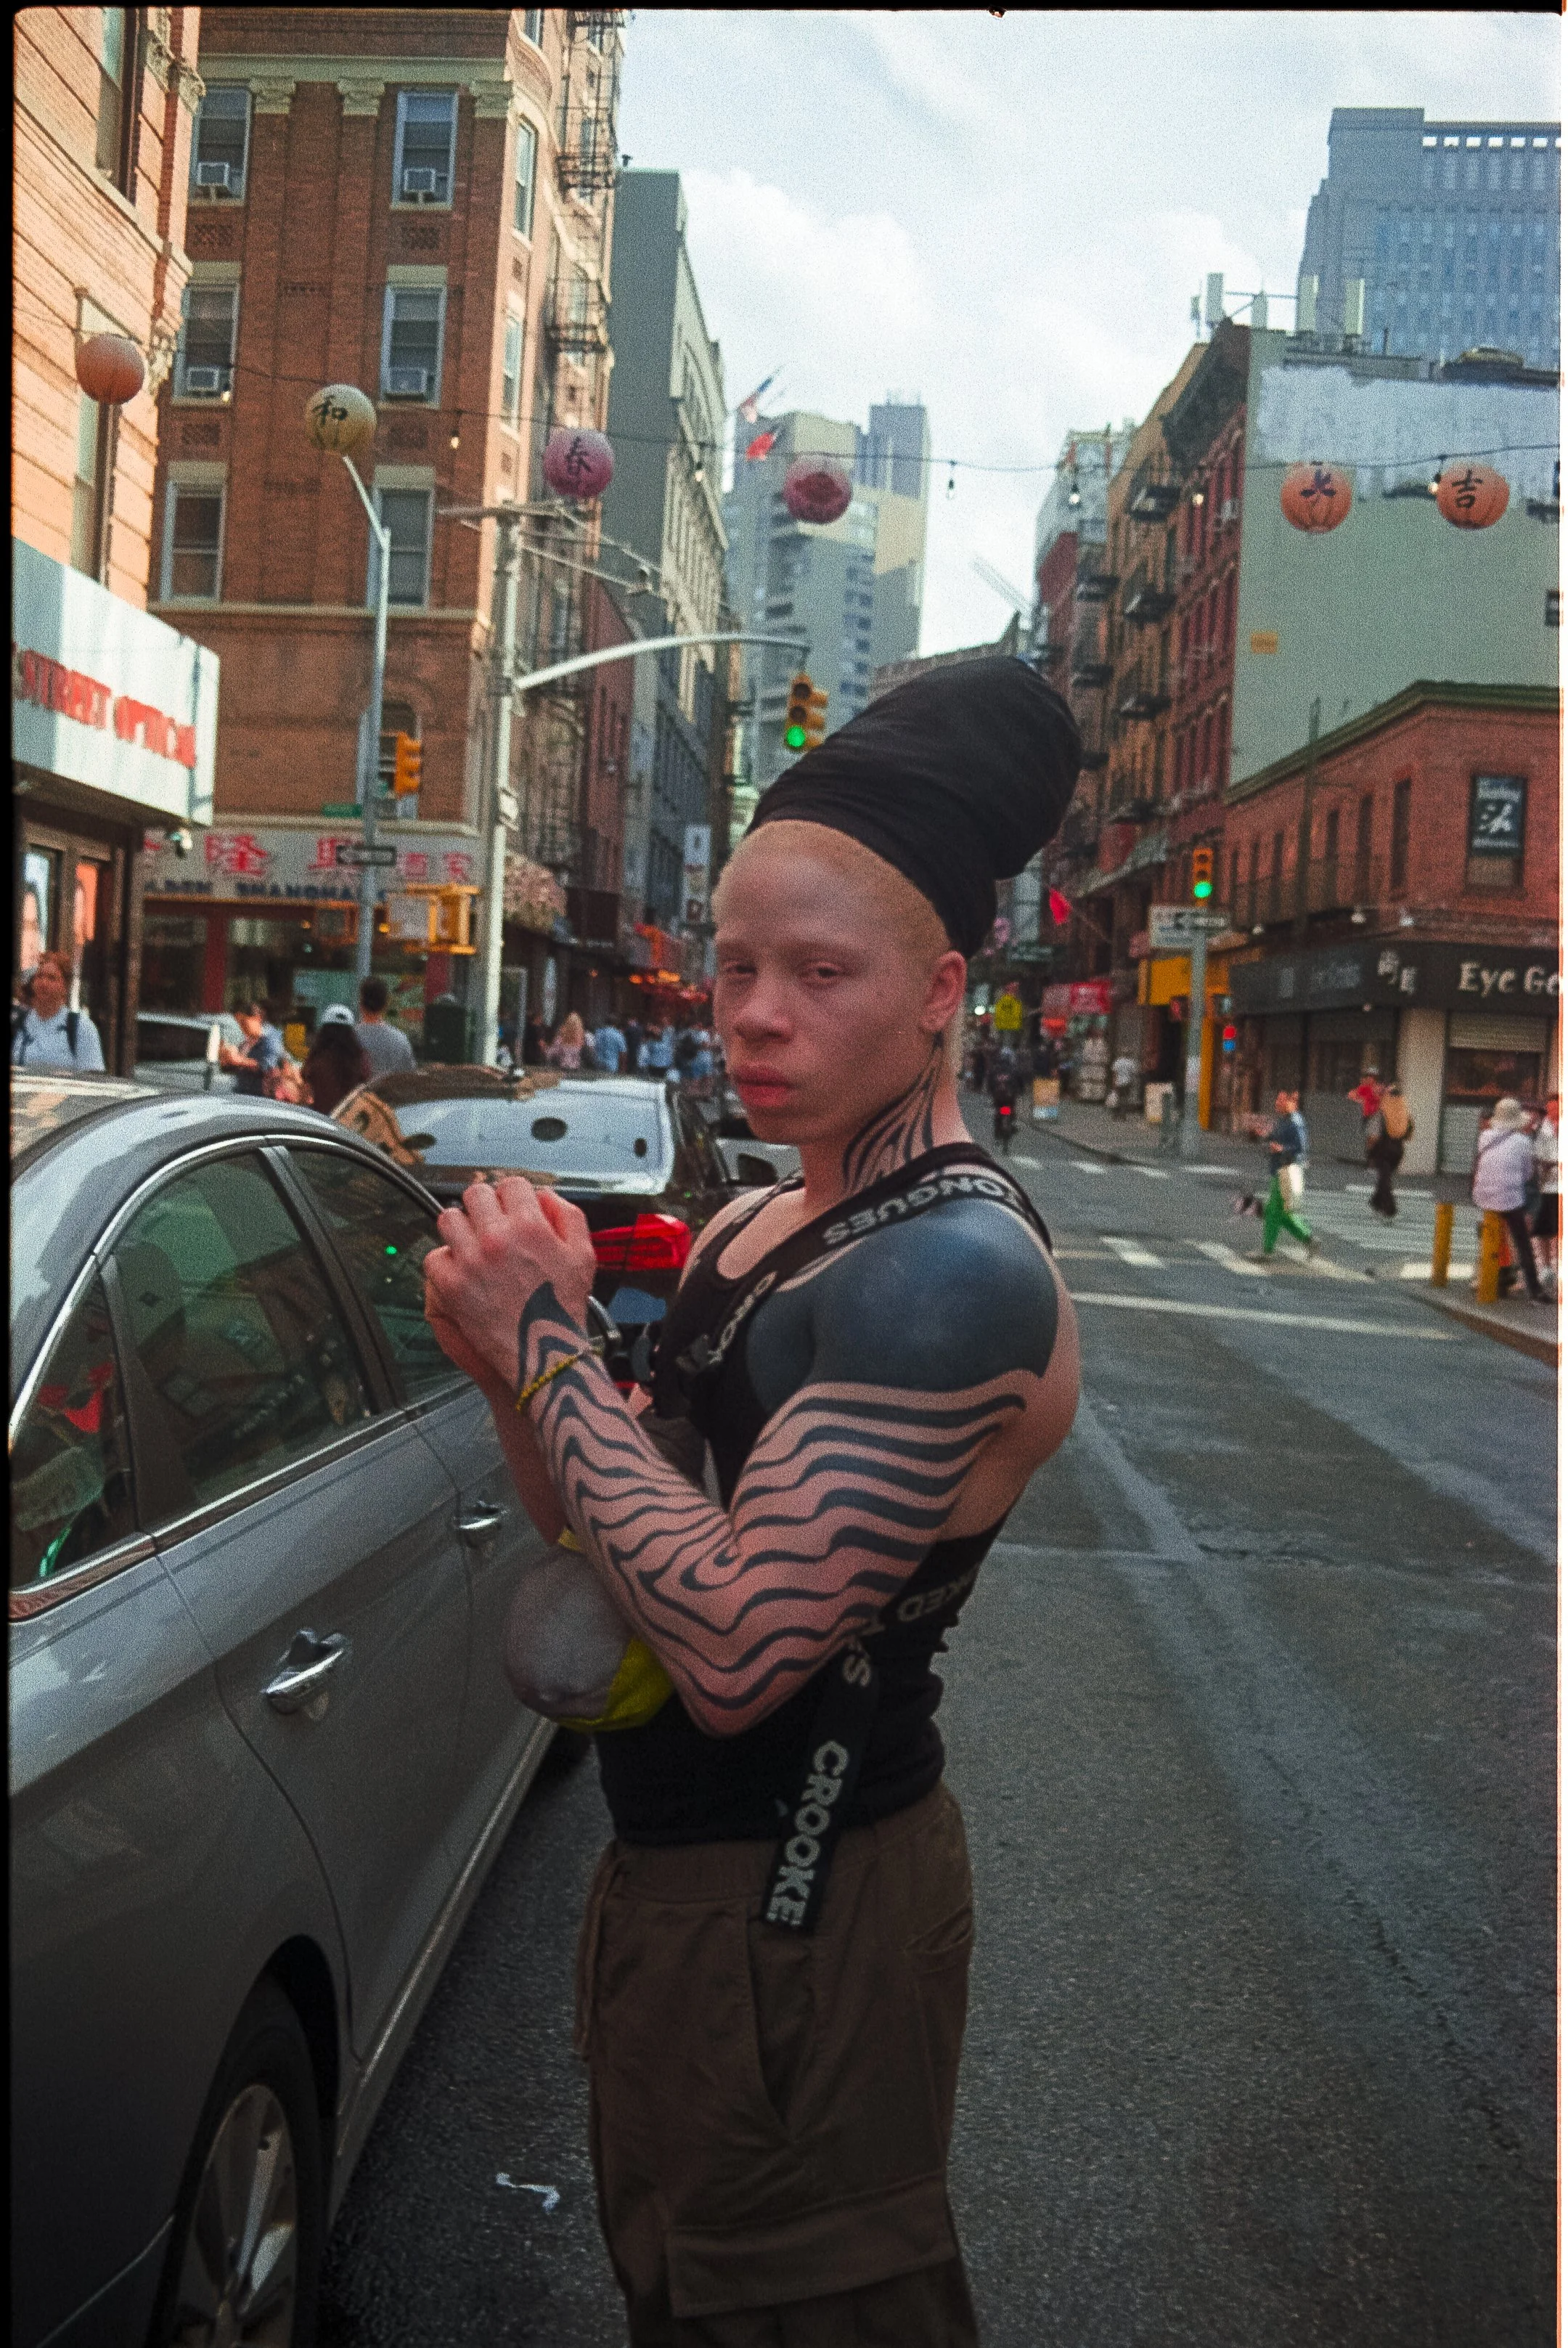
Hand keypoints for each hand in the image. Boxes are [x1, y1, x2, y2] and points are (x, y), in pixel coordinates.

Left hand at [423, 1177, 596, 1393]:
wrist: (544, 1353)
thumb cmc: (562, 1307)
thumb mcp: (583, 1254)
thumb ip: (567, 1215)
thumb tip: (544, 1196)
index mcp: (530, 1226)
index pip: (510, 1184)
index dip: (513, 1194)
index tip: (511, 1206)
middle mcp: (497, 1238)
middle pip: (475, 1194)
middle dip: (484, 1205)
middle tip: (489, 1223)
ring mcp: (470, 1261)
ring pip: (448, 1218)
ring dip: (460, 1227)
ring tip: (471, 1243)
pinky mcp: (452, 1286)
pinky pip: (434, 1256)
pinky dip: (445, 1261)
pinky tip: (461, 1269)